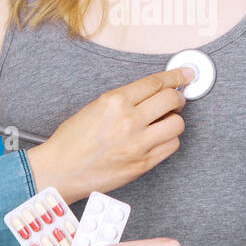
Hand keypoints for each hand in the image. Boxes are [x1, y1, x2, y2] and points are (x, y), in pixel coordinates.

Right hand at [26, 67, 191, 204]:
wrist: (61, 170)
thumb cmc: (72, 141)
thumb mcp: (95, 107)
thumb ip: (124, 100)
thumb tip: (151, 94)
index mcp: (115, 101)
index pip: (155, 82)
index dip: (175, 76)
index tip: (185, 74)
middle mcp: (129, 120)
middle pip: (171, 100)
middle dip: (177, 97)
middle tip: (176, 99)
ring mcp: (138, 143)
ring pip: (177, 124)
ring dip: (174, 120)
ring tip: (164, 121)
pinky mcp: (143, 163)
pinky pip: (171, 146)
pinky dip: (168, 140)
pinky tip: (158, 139)